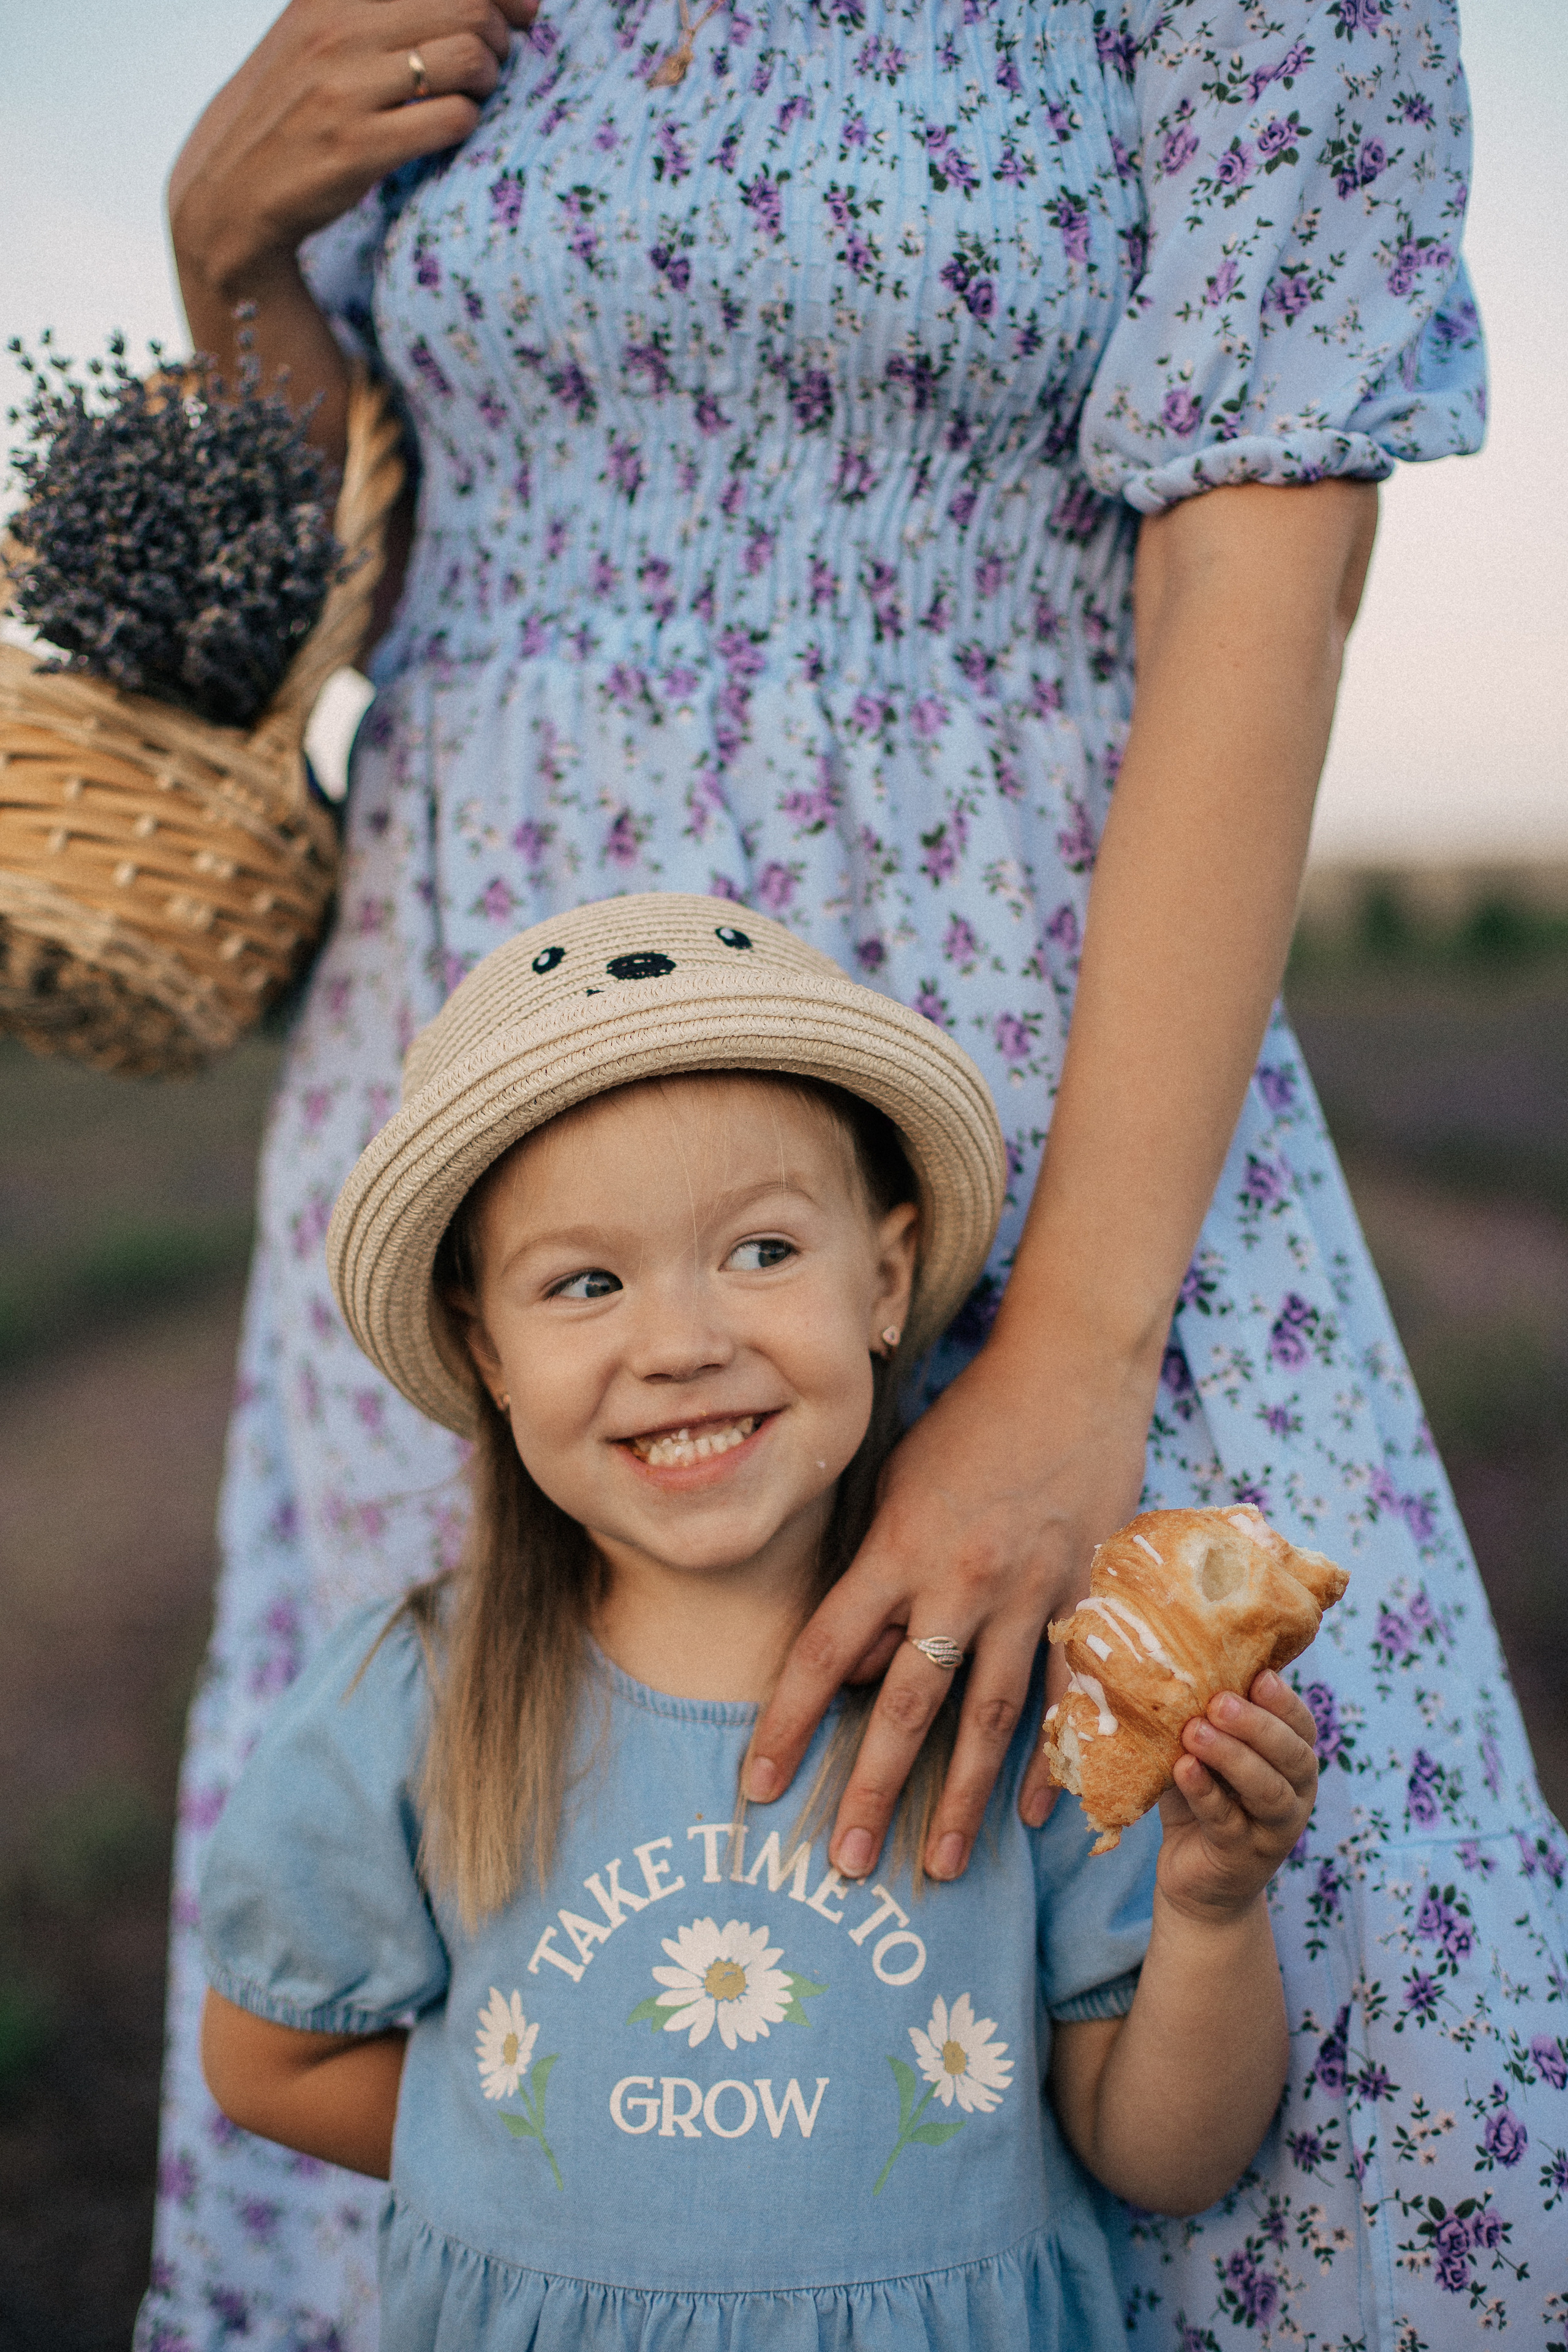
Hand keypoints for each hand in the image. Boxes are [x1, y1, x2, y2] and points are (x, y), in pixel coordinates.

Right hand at [170, 0, 539, 302]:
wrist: (229, 192)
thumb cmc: (292, 112)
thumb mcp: (315, 36)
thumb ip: (372, 8)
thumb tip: (460, 1)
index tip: (524, 11)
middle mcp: (336, 33)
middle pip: (466, 6)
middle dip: (499, 36)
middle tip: (495, 63)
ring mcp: (346, 91)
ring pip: (468, 58)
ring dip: (489, 80)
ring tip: (474, 95)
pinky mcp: (358, 149)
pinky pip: (453, 119)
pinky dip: (469, 123)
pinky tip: (454, 129)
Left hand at [743, 1328, 1156, 1882]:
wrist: (1071, 1373)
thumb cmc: (969, 1423)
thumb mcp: (896, 1485)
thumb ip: (873, 1577)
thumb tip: (851, 1670)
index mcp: (898, 1550)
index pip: (824, 1652)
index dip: (789, 1723)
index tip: (759, 1787)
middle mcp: (959, 1583)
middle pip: (904, 1706)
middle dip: (871, 1792)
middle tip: (845, 1866)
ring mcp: (1029, 1598)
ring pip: (988, 1720)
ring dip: (960, 1802)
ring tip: (937, 1867)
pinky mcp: (1087, 1601)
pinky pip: (1068, 1697)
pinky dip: (1053, 1760)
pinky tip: (1037, 1818)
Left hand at [1155, 1670, 1317, 1921]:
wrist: (1196, 1880)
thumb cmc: (1203, 1799)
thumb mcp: (1207, 1755)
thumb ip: (1207, 1719)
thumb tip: (1177, 1664)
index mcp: (1292, 1762)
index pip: (1301, 1726)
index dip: (1284, 1701)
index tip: (1259, 1675)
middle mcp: (1295, 1795)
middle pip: (1293, 1756)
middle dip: (1258, 1725)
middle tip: (1219, 1701)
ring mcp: (1273, 1830)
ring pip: (1268, 1791)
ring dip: (1233, 1757)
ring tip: (1195, 1733)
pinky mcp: (1241, 1856)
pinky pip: (1227, 1822)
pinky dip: (1205, 1793)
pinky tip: (1185, 1770)